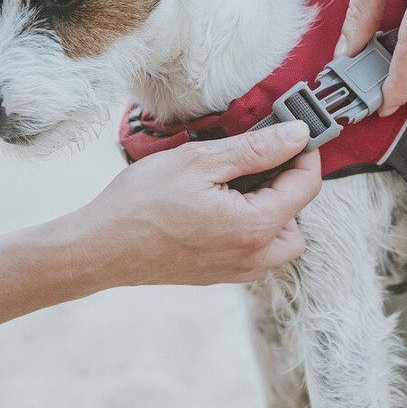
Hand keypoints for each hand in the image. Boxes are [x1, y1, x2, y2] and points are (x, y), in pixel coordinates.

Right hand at [70, 122, 321, 286]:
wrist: (100, 247)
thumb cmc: (143, 202)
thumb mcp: (201, 161)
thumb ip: (257, 149)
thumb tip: (299, 134)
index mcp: (256, 228)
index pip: (306, 186)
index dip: (304, 154)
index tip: (290, 133)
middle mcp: (255, 257)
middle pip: (299, 217)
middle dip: (288, 185)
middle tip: (257, 160)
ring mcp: (238, 271)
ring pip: (281, 238)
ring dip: (272, 209)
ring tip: (237, 182)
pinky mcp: (222, 274)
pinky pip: (256, 250)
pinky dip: (251, 225)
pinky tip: (221, 202)